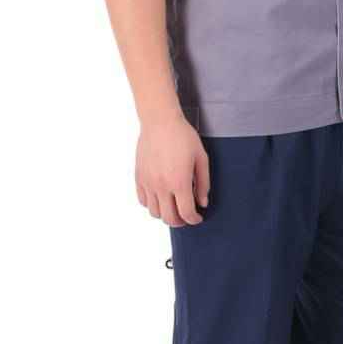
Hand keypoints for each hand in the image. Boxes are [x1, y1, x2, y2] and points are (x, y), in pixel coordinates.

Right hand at [135, 112, 209, 226]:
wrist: (160, 121)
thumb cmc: (182, 136)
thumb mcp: (201, 157)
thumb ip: (204, 183)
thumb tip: (202, 202)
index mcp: (179, 182)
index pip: (186, 213)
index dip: (194, 220)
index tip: (198, 217)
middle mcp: (161, 186)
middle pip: (169, 218)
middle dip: (180, 222)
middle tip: (187, 215)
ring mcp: (148, 183)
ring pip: (154, 213)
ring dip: (165, 214)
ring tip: (173, 206)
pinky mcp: (139, 177)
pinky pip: (143, 201)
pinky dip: (152, 204)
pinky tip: (161, 197)